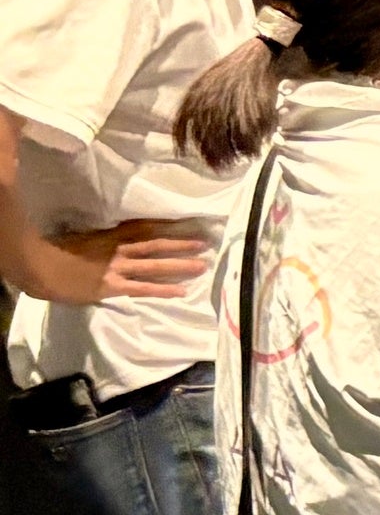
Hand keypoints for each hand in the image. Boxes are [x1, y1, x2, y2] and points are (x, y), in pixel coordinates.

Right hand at [13, 219, 212, 306]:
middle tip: (206, 243)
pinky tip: (181, 292)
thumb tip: (108, 238)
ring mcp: (117, 268)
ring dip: (180, 265)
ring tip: (202, 265)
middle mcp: (119, 249)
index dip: (166, 225)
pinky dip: (163, 290)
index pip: (143, 227)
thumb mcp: (81, 237)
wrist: (40, 266)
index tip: (186, 221)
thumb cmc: (55, 251)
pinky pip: (143, 288)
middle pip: (156, 244)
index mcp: (109, 235)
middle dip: (181, 243)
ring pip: (155, 265)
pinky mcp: (113, 286)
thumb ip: (99, 238)